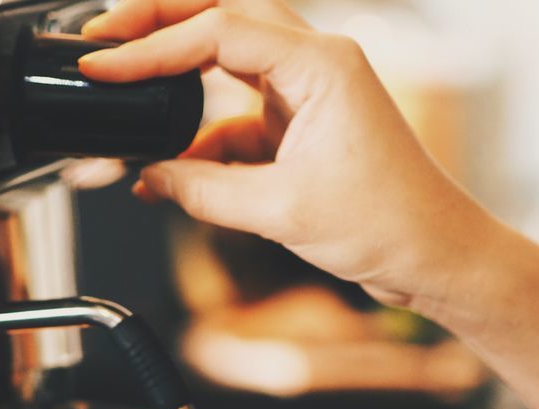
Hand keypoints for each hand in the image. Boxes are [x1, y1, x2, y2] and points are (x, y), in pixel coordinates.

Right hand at [79, 0, 503, 314]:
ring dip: (176, 73)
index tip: (105, 63)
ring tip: (127, 88)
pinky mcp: (301, 124)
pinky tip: (171, 168)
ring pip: (227, 58)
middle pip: (222, 15)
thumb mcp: (281, 212)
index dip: (152, 45)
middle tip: (104, 38)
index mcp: (322, 65)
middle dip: (158, 22)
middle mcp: (317, 64)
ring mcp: (309, 91)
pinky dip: (200, 136)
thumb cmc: (389, 223)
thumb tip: (151, 177)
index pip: (219, 30)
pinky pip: (236, 114)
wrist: (434, 255)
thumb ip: (205, 191)